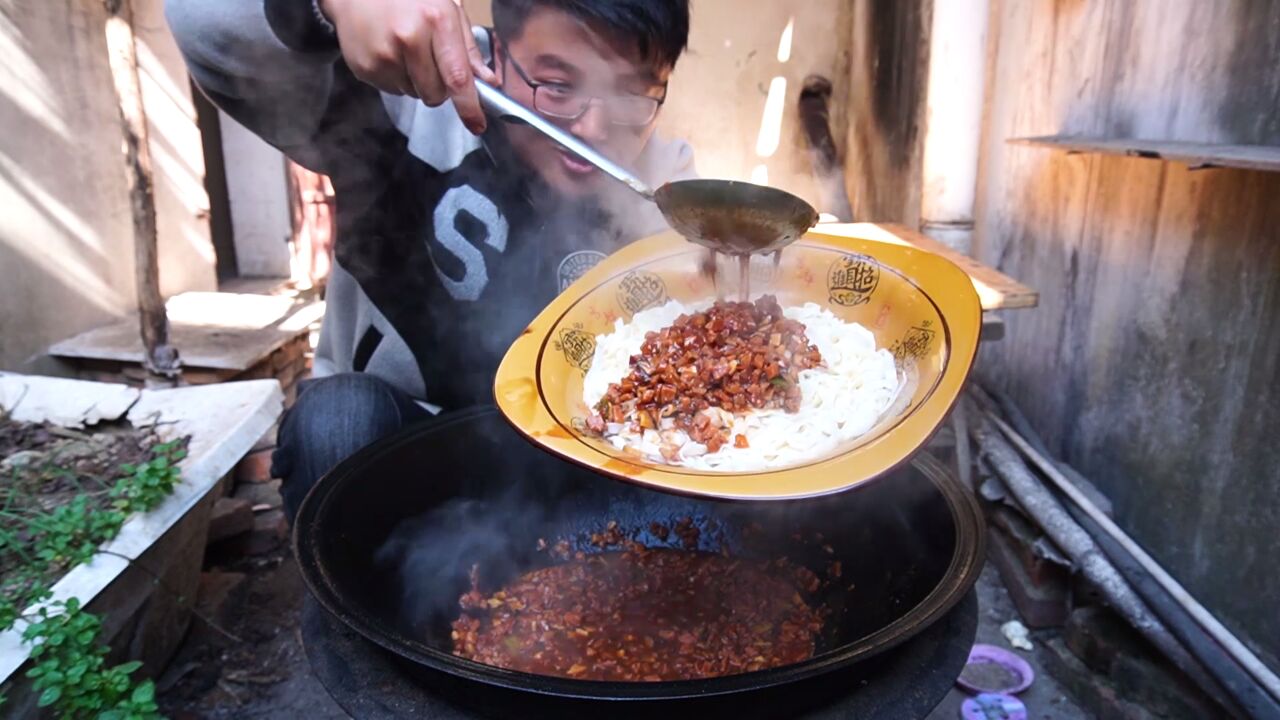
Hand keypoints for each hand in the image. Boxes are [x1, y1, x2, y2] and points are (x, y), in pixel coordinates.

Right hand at [320, 0, 497, 133]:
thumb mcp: (446, 11)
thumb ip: (468, 49)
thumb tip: (488, 82)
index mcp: (436, 21)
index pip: (457, 76)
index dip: (469, 106)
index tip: (478, 125)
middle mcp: (409, 39)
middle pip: (435, 94)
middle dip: (439, 88)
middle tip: (431, 62)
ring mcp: (383, 56)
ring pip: (413, 94)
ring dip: (416, 82)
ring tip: (405, 52)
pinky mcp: (364, 68)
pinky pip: (392, 90)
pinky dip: (396, 78)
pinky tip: (388, 52)